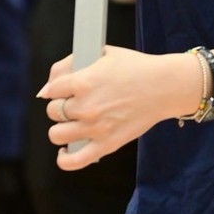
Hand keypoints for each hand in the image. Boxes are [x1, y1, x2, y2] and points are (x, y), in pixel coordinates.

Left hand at [38, 45, 199, 169]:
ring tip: (72, 123)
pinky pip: (75, 160)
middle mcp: (86, 106)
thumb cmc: (136, 68)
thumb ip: (72, 63)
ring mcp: (95, 128)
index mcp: (84, 82)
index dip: (56, 88)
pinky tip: (65, 151)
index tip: (62, 89)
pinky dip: (65, 159)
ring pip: (57, 134)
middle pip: (53, 111)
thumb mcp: (103, 53)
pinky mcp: (106, 144)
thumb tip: (49, 85)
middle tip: (73, 103)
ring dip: (61, 128)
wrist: (164, 87)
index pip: (51, 89)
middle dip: (60, 106)